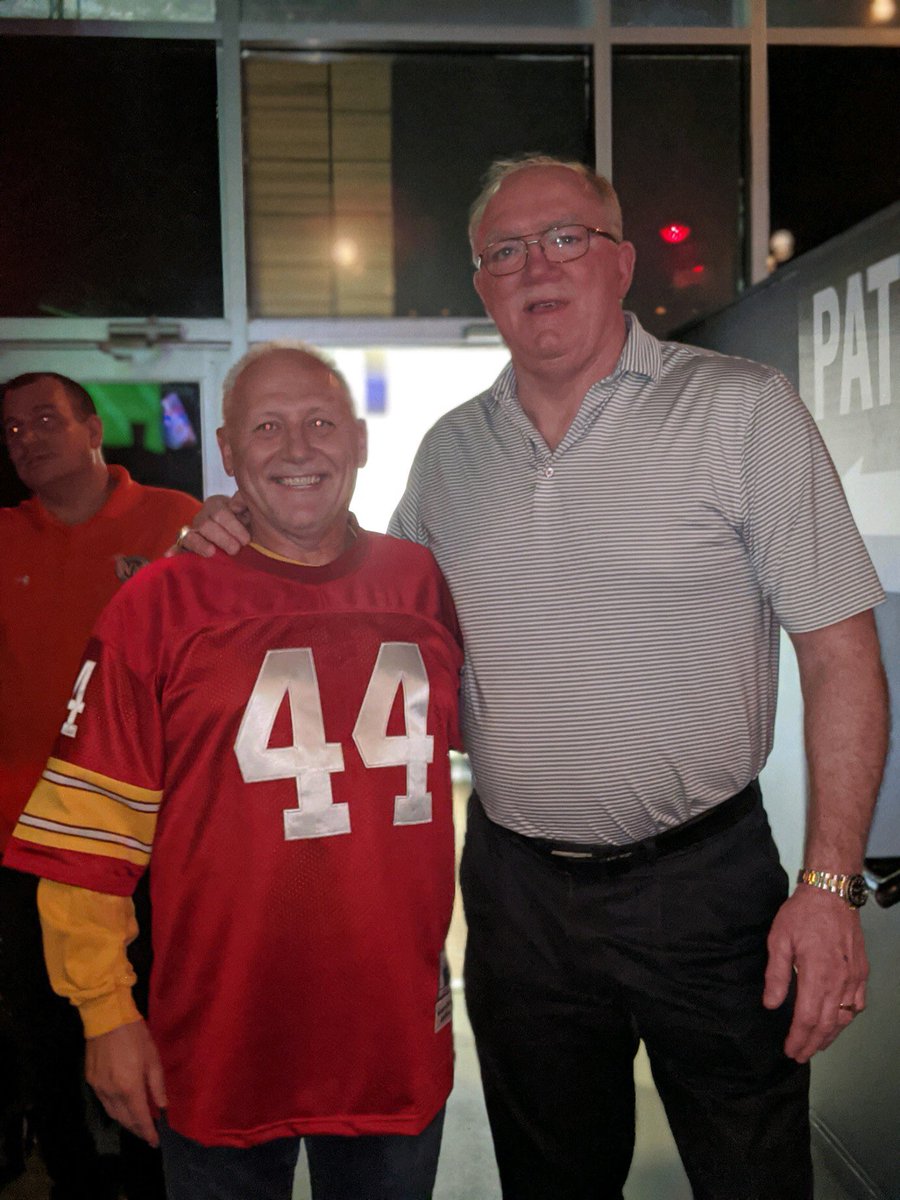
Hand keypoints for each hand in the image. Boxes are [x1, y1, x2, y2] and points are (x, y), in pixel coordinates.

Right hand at [85, 1020, 167, 1145]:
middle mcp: (111, 1092)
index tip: (154, 1142)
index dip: (147, 1131)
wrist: (107, 1018)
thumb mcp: (152, 1058)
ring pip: (112, 1113)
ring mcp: (98, 1088)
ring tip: (137, 1124)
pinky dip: (115, 1109)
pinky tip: (123, 1107)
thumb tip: (162, 1107)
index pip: (139, 1117)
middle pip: (124, 1119)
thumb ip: (157, 1085)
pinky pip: (104, 1102)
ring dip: (125, 1121)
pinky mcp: (90, 1080)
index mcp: (129, 1086)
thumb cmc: (135, 1035)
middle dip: (136, 1129)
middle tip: (147, 1134)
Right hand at [166, 492, 250, 557]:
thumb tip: (234, 506)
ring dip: (201, 545)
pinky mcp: (189, 547)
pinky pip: (179, 547)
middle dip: (221, 538)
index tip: (246, 540)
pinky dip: (175, 551)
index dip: (233, 526)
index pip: (219, 512)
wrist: (256, 544)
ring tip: (211, 553)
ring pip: (190, 536)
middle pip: (205, 525)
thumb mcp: (255, 511)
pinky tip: (171, 555)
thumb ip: (246, 501)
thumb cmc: (254, 527)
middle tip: (236, 549)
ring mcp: (194, 533)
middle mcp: (203, 517)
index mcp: (217, 505)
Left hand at [763, 885, 867, 1062]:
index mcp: (817, 974)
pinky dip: (847, 1017)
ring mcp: (853, 977)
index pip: (807, 1018)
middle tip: (800, 1055)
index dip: (798, 1037)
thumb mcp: (779, 940)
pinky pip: (858, 1003)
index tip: (790, 1049)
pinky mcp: (861, 971)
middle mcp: (839, 980)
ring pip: (845, 1017)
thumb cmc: (803, 913)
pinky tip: (838, 1021)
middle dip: (812, 1043)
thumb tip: (771, 1004)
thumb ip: (776, 975)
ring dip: (830, 1035)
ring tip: (816, 1045)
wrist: (831, 893)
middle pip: (827, 1023)